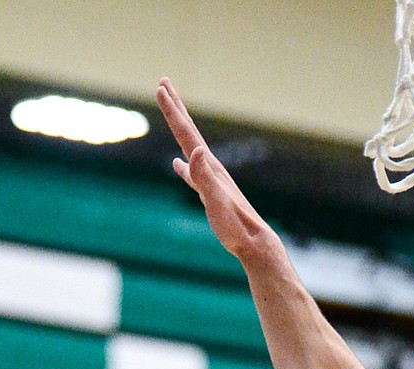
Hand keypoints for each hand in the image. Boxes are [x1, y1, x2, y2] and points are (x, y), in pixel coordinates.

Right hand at [156, 80, 276, 264]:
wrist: (253, 242)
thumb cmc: (234, 226)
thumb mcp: (216, 202)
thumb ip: (204, 178)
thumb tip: (194, 153)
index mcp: (208, 166)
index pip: (186, 133)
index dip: (172, 111)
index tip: (160, 87)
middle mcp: (210, 167)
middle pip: (189, 131)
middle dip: (175, 107)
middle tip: (163, 82)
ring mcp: (211, 178)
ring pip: (191, 146)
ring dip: (180, 128)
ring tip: (172, 112)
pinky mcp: (211, 192)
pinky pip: (193, 172)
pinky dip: (184, 165)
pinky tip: (178, 164)